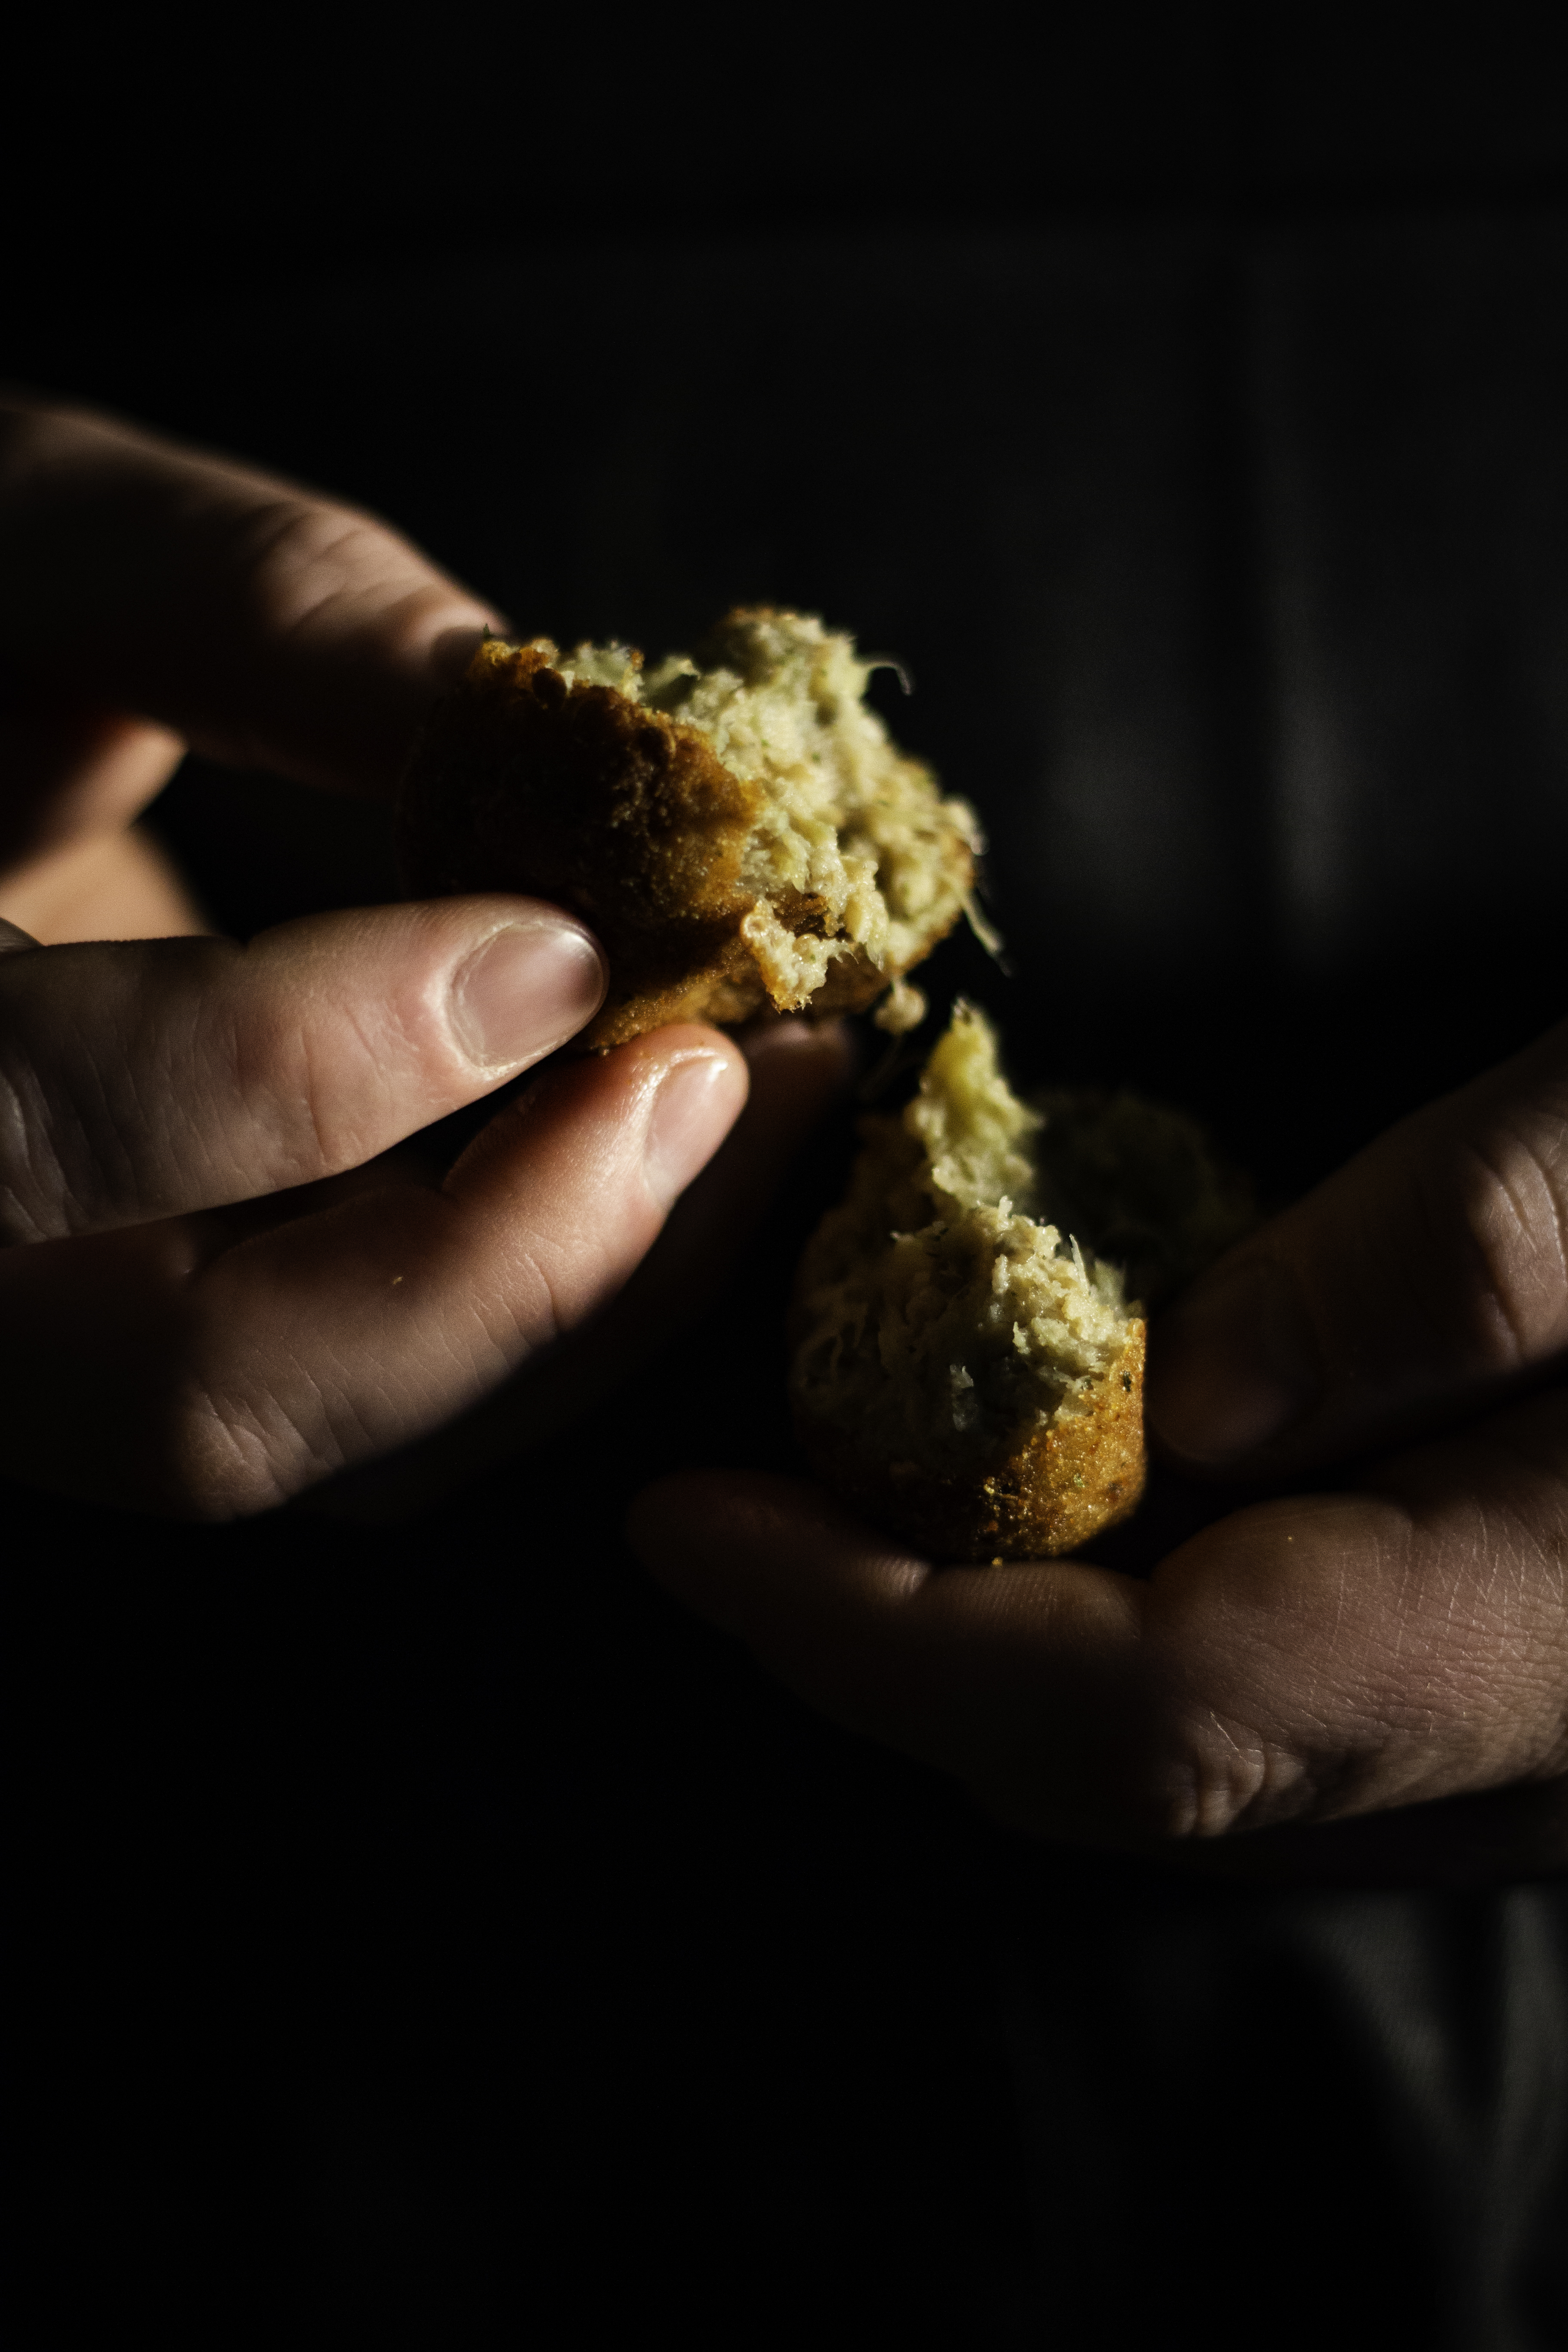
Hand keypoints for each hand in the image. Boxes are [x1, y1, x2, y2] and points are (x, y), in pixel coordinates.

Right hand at [0, 399, 841, 1514]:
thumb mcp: (19, 532)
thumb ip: (239, 600)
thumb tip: (526, 708)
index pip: (35, 1134)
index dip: (309, 1062)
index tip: (553, 944)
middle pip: (203, 1396)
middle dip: (514, 1255)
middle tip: (724, 1068)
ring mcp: (37, 1323)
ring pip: (311, 1441)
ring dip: (573, 1295)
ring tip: (755, 1096)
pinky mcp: (150, 1316)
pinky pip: (353, 1394)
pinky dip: (533, 1292)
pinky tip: (666, 1133)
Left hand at [629, 1019, 1567, 1884]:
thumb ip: (1451, 1268)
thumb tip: (1187, 1389)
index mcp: (1520, 1634)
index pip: (1135, 1705)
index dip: (872, 1627)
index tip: (683, 1525)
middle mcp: (1510, 1750)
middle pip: (1129, 1765)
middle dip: (894, 1643)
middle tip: (748, 1500)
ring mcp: (1523, 1750)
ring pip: (1191, 1763)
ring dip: (1002, 1638)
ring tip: (877, 1480)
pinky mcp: (1534, 1699)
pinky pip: (1286, 1722)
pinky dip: (1135, 1622)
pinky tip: (1101, 1487)